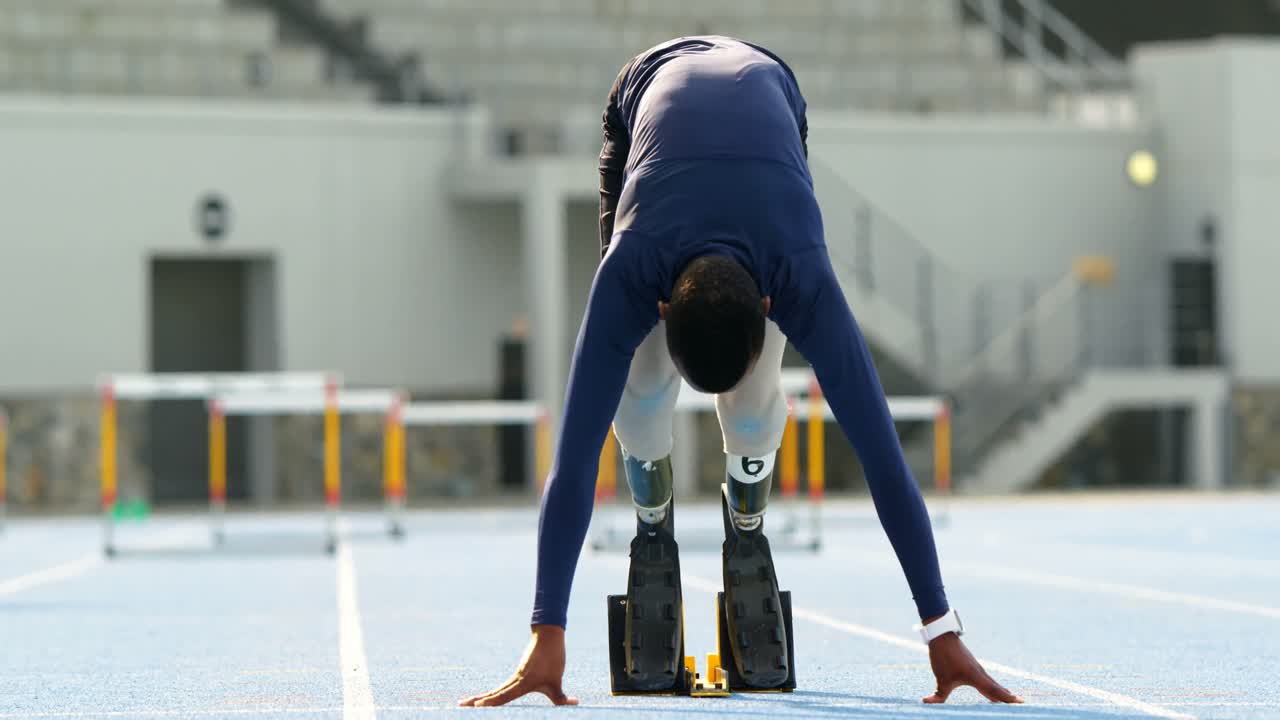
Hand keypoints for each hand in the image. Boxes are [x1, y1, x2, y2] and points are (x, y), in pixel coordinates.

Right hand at [459, 624, 578, 706]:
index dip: (492, 701)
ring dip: (479, 697)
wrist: (548, 636)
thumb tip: (574, 704)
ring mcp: (514, 677)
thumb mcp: (557, 681)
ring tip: (464, 703)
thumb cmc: (553, 658)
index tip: (478, 705)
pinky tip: (482, 699)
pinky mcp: (516, 675)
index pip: (504, 695)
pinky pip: (500, 688)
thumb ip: (562, 698)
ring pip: (494, 690)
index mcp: (523, 682)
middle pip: (493, 693)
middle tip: (460, 705)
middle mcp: (515, 680)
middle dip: (477, 701)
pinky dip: (488, 694)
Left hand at [923, 632, 1022, 703]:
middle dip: (1009, 699)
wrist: (942, 636)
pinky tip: (996, 694)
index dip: (1008, 698)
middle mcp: (981, 674)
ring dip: (1003, 694)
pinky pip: (988, 682)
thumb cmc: (943, 657)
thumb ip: (938, 695)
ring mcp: (978, 670)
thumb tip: (926, 703)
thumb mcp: (940, 678)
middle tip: (1022, 706)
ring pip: (994, 685)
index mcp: (976, 677)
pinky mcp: (974, 669)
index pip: (995, 691)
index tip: (1022, 702)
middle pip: (998, 690)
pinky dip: (995, 689)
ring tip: (1014, 703)